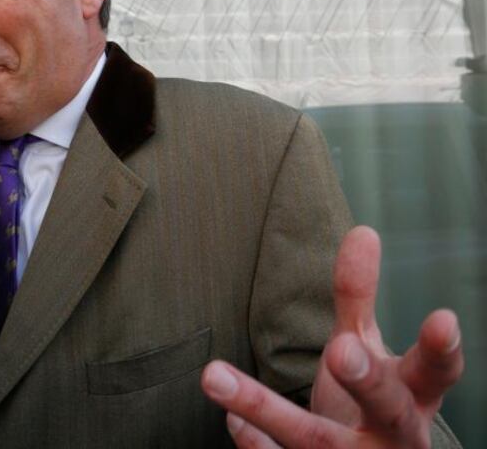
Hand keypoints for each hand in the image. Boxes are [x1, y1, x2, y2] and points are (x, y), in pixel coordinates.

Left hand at [200, 226, 463, 447]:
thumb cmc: (369, 402)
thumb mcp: (365, 349)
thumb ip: (358, 298)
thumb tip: (362, 230)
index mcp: (414, 396)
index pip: (435, 372)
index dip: (441, 349)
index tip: (444, 318)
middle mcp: (391, 435)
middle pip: (387, 409)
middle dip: (366, 379)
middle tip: (340, 351)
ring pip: (311, 438)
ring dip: (262, 408)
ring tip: (213, 375)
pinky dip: (255, 443)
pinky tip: (230, 418)